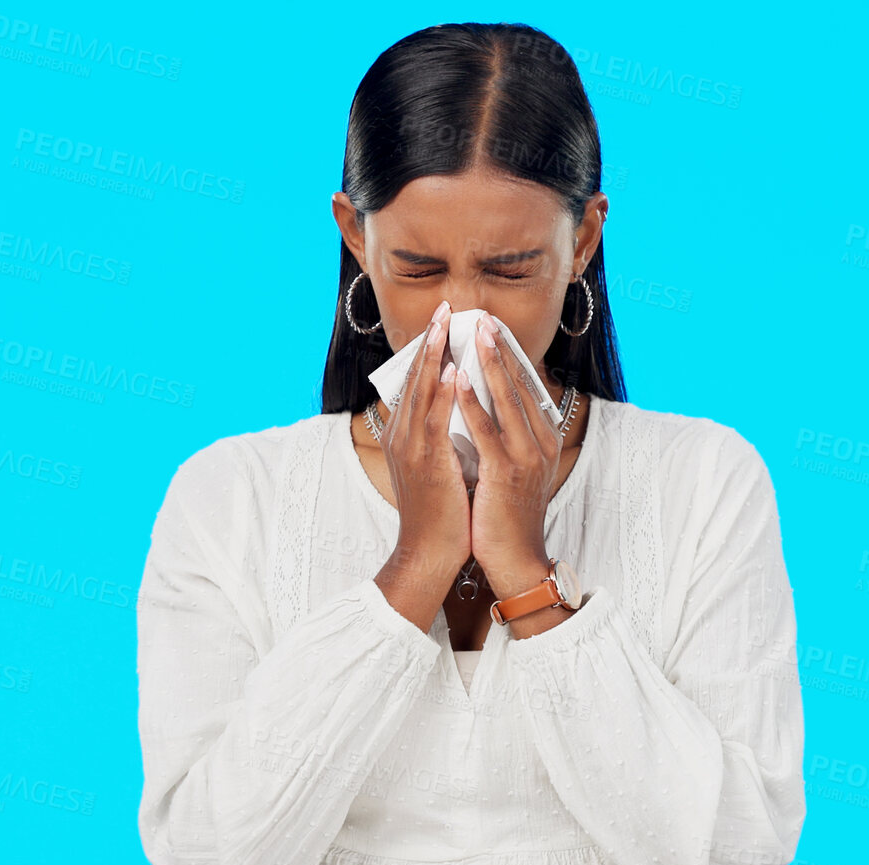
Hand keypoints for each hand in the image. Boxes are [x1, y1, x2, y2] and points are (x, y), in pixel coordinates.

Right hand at [374, 300, 470, 622]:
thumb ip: (445, 436)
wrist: (429, 553)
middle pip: (415, 377)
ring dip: (435, 355)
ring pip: (422, 392)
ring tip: (447, 325)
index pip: (416, 382)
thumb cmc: (441, 513)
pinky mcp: (427, 464)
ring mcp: (412, 449)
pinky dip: (444, 394)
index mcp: (405, 435)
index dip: (429, 350)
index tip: (443, 321)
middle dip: (430, 341)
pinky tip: (454, 372)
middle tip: (445, 307)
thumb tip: (465, 409)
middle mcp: (403, 436)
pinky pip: (435, 422)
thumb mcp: (440, 465)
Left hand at [453, 313, 557, 593]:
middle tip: (484, 317)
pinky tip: (457, 378)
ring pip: (506, 399)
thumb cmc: (506, 516)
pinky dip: (471, 401)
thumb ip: (506, 438)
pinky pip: (485, 429)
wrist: (515, 560)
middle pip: (520, 385)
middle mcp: (541, 444)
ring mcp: (525, 457)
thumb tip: (486, 409)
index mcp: (544, 440)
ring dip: (488, 363)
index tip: (493, 329)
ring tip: (474, 333)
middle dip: (500, 349)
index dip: (510, 356)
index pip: (527, 388)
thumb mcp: (514, 470)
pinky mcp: (505, 472)